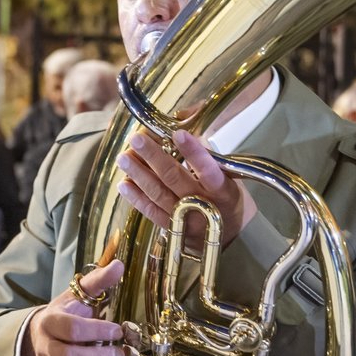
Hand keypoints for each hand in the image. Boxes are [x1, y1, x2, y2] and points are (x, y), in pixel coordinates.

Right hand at [21, 259, 134, 355]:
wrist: (40, 335)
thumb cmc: (64, 315)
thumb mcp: (77, 296)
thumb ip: (98, 282)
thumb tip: (118, 265)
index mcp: (50, 321)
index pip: (71, 328)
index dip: (98, 330)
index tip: (118, 329)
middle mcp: (46, 348)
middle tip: (120, 354)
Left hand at [115, 129, 255, 248]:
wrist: (231, 237)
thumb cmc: (226, 196)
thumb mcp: (228, 175)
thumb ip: (206, 150)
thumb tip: (183, 119)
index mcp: (223, 190)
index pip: (209, 171)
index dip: (194, 153)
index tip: (178, 133)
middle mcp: (204, 205)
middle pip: (175, 179)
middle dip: (154, 157)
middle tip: (137, 139)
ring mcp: (186, 219)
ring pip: (158, 194)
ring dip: (139, 174)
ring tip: (124, 157)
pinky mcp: (172, 229)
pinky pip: (151, 212)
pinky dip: (136, 198)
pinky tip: (124, 183)